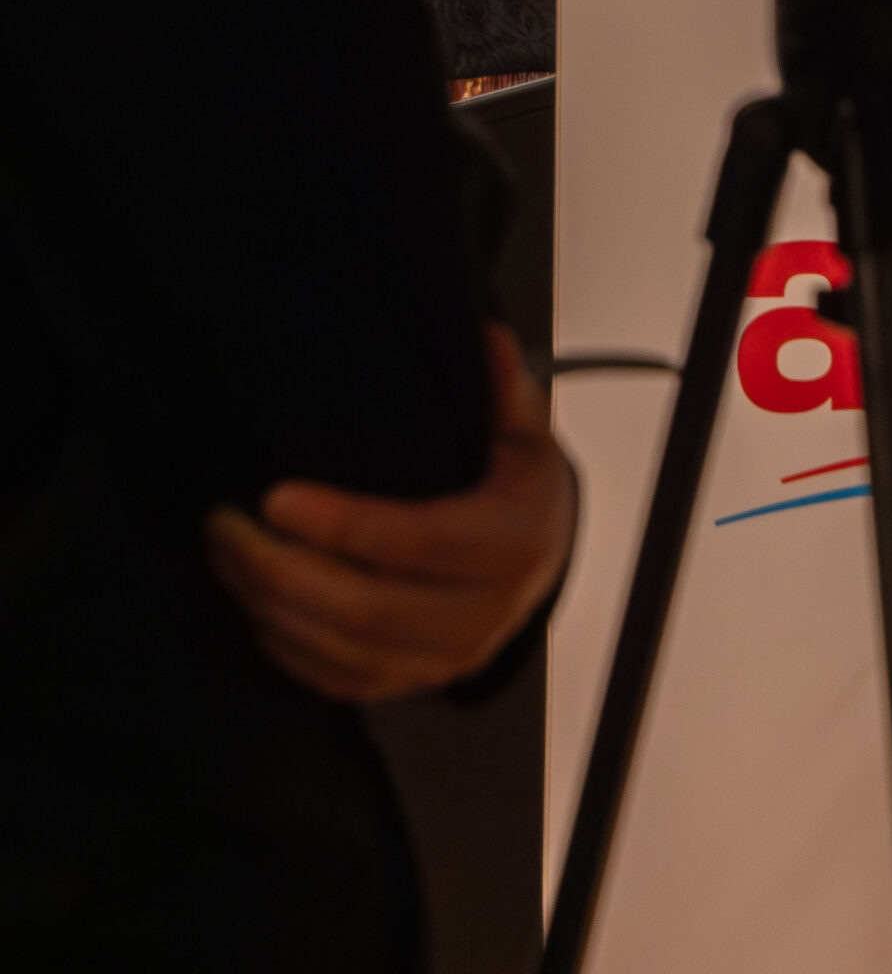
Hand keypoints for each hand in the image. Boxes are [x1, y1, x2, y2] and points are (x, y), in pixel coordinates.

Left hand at [204, 325, 576, 702]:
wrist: (539, 557)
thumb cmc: (516, 480)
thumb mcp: (523, 426)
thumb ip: (505, 387)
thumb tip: (488, 340)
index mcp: (513, 543)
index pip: (419, 543)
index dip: (343, 526)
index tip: (275, 497)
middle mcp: (484, 615)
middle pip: (368, 611)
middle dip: (281, 571)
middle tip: (222, 524)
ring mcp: (446, 661)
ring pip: (343, 653)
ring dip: (268, 607)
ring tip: (220, 552)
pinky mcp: (411, 683)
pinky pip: (337, 683)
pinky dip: (283, 648)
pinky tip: (246, 601)